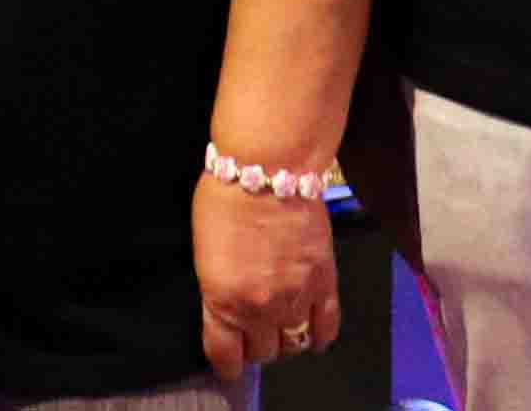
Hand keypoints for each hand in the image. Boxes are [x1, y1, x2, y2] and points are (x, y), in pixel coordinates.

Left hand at [190, 170, 340, 382]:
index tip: (229, 360)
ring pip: (294, 344)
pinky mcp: (325, 283)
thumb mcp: (204, 252)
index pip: (225, 356)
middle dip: (256, 345)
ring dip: (286, 338)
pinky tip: (312, 332)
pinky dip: (319, 336)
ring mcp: (296, 299)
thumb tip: (226, 309)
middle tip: (254, 330)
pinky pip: (326, 327)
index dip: (227, 363)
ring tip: (281, 325)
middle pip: (263, 352)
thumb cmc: (225, 198)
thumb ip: (217, 290)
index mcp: (223, 301)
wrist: (267, 168)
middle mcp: (260, 308)